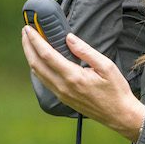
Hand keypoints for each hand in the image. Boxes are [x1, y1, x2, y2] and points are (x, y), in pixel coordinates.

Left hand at [21, 26, 144, 141]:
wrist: (119, 114)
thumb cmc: (115, 90)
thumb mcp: (106, 66)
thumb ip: (85, 50)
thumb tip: (68, 37)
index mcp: (73, 77)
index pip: (46, 55)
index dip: (35, 40)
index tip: (28, 28)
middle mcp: (63, 87)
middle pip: (36, 64)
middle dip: (28, 46)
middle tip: (26, 31)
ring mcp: (61, 94)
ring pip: (37, 73)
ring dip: (31, 56)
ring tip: (30, 42)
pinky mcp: (62, 98)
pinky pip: (44, 80)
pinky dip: (38, 67)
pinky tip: (40, 58)